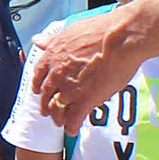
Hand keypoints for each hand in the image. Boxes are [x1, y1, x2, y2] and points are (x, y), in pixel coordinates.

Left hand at [27, 7, 140, 128]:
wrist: (120, 38)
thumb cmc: (101, 30)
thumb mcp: (71, 30)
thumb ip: (53, 40)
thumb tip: (37, 41)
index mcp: (52, 56)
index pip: (38, 75)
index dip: (39, 86)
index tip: (40, 91)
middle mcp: (56, 74)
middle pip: (46, 96)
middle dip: (46, 105)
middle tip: (48, 111)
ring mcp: (70, 88)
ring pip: (57, 110)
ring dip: (58, 118)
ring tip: (62, 122)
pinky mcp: (85, 100)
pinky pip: (74, 119)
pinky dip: (72, 127)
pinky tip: (73, 130)